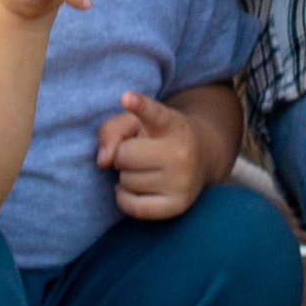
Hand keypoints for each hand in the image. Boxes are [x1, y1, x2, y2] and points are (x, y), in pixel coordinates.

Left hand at [97, 88, 211, 219]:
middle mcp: (181, 152)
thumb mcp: (137, 122)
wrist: (202, 157)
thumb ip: (111, 130)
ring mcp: (182, 181)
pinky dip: (124, 198)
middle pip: (124, 155)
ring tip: (144, 169)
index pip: (154, 114)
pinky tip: (132, 188)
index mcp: (172, 124)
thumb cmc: (159, 137)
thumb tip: (103, 162)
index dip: (140, 105)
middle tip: (138, 154)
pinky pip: (133, 207)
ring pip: (126, 182)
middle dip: (123, 155)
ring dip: (127, 176)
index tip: (126, 98)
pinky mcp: (178, 206)